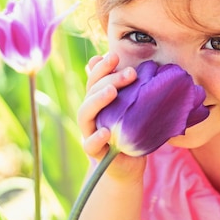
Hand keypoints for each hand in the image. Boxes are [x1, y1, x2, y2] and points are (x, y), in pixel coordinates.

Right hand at [77, 52, 145, 179]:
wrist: (130, 164)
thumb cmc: (132, 131)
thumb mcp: (133, 108)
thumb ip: (131, 90)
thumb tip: (135, 65)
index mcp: (98, 100)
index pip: (95, 79)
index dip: (103, 66)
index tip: (116, 55)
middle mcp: (91, 113)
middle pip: (91, 91)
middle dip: (109, 79)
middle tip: (130, 73)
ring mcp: (90, 131)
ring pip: (85, 113)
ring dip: (97, 100)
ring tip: (112, 91)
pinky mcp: (94, 152)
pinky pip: (90, 144)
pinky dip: (96, 138)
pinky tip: (106, 131)